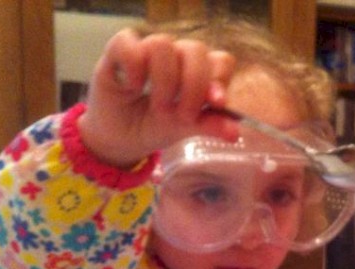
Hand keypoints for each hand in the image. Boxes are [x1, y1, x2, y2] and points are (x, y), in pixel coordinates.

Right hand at [78, 29, 236, 167]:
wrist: (120, 137)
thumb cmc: (154, 126)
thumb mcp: (184, 129)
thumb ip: (209, 125)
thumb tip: (234, 132)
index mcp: (198, 71)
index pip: (219, 60)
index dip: (219, 78)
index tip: (216, 103)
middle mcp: (176, 55)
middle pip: (195, 50)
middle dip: (192, 86)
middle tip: (181, 115)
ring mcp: (149, 49)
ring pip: (163, 45)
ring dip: (163, 82)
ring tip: (159, 107)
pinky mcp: (120, 48)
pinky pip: (130, 45)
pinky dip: (134, 69)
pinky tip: (133, 88)